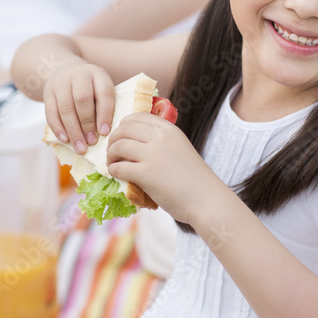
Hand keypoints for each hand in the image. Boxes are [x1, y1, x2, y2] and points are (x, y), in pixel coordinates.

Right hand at [43, 62, 113, 154]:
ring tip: (80, 147)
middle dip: (87, 124)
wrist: (66, 71)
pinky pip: (51, 113)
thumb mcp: (100, 89)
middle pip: (82, 99)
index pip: (103, 93)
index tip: (104, 132)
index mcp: (97, 74)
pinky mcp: (48, 93)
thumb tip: (103, 134)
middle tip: (91, 142)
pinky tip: (65, 140)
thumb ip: (104, 106)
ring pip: (66, 108)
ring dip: (73, 131)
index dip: (105, 114)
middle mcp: (78, 75)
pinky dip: (58, 128)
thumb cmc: (90, 87)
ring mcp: (61, 83)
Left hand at [106, 113, 229, 224]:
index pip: (137, 117)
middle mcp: (160, 138)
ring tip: (112, 164)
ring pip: (118, 146)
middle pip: (124, 129)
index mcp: (169, 129)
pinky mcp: (146, 174)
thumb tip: (134, 144)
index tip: (120, 137)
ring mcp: (153, 155)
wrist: (207, 200)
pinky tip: (116, 175)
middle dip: (113, 140)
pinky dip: (113, 171)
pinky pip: (119, 167)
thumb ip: (161, 143)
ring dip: (110, 156)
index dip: (123, 126)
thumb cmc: (194, 179)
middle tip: (112, 152)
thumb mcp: (180, 149)